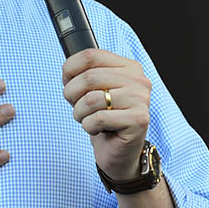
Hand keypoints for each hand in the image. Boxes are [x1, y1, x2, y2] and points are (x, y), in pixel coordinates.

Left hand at [62, 49, 151, 180]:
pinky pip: (99, 118)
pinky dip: (89, 126)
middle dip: (72, 95)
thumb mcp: (94, 91)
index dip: (70, 69)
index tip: (68, 83)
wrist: (119, 152)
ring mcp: (141, 99)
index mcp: (128, 67)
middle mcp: (138, 80)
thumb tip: (67, 70)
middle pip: (89, 77)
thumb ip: (84, 75)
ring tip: (87, 119)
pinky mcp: (139, 120)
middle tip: (76, 107)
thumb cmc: (105, 119)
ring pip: (91, 99)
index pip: (91, 55)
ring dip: (80, 113)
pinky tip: (97, 129)